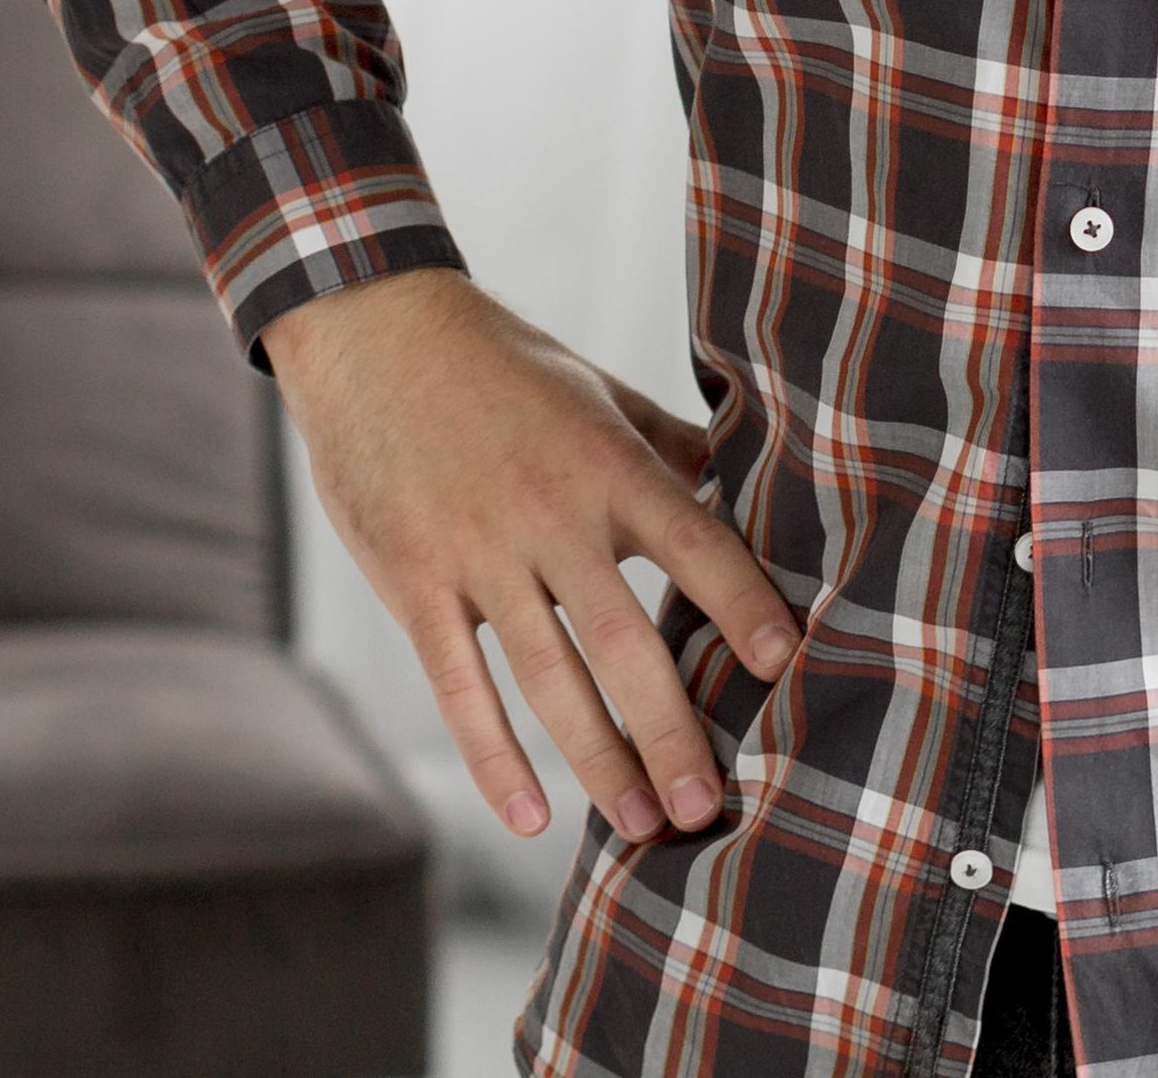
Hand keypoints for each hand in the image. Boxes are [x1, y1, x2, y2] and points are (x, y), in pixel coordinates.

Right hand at [263, 267, 796, 846]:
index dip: (744, 605)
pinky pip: (459, 686)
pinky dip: (494, 758)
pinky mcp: (416, 581)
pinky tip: (530, 818)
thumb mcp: (596, 390)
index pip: (695, 546)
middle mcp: (549, 515)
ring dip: (600, 764)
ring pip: (549, 680)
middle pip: (625, 643)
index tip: (787, 667)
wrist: (370, 330)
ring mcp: (477, 553)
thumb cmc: (498, 362)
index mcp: (606, 464)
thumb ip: (667, 449)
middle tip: (710, 807)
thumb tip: (746, 490)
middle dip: (672, 733)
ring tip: (644, 828)